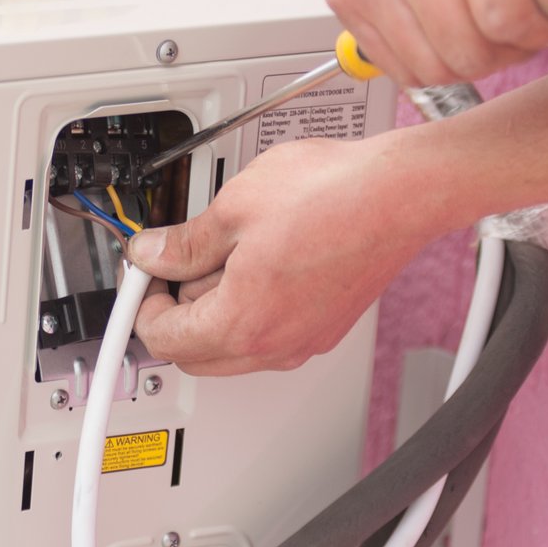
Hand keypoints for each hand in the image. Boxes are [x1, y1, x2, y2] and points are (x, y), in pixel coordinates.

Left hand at [127, 136, 446, 375]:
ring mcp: (306, 340)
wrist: (404, 192)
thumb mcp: (233, 208)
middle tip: (175, 263)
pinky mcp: (327, 326)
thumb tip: (151, 254)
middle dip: (175, 311)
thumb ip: (182, 243)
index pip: (163, 339)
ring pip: (233, 348)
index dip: (143, 303)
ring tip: (226, 251)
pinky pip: (269, 334)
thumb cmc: (333, 195)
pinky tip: (258, 260)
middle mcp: (277, 345)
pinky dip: (251, 308)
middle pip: (195, 354)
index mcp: (243, 322)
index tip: (145, 275)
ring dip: (213, 310)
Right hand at [326, 0, 547, 86]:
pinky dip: (434, 63)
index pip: (508, 15)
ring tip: (481, 25)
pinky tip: (445, 29)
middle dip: (508, 49)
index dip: (542, 27)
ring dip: (471, 62)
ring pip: (435, 69)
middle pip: (470, 50)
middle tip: (515, 20)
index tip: (545, 8)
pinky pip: (402, 70)